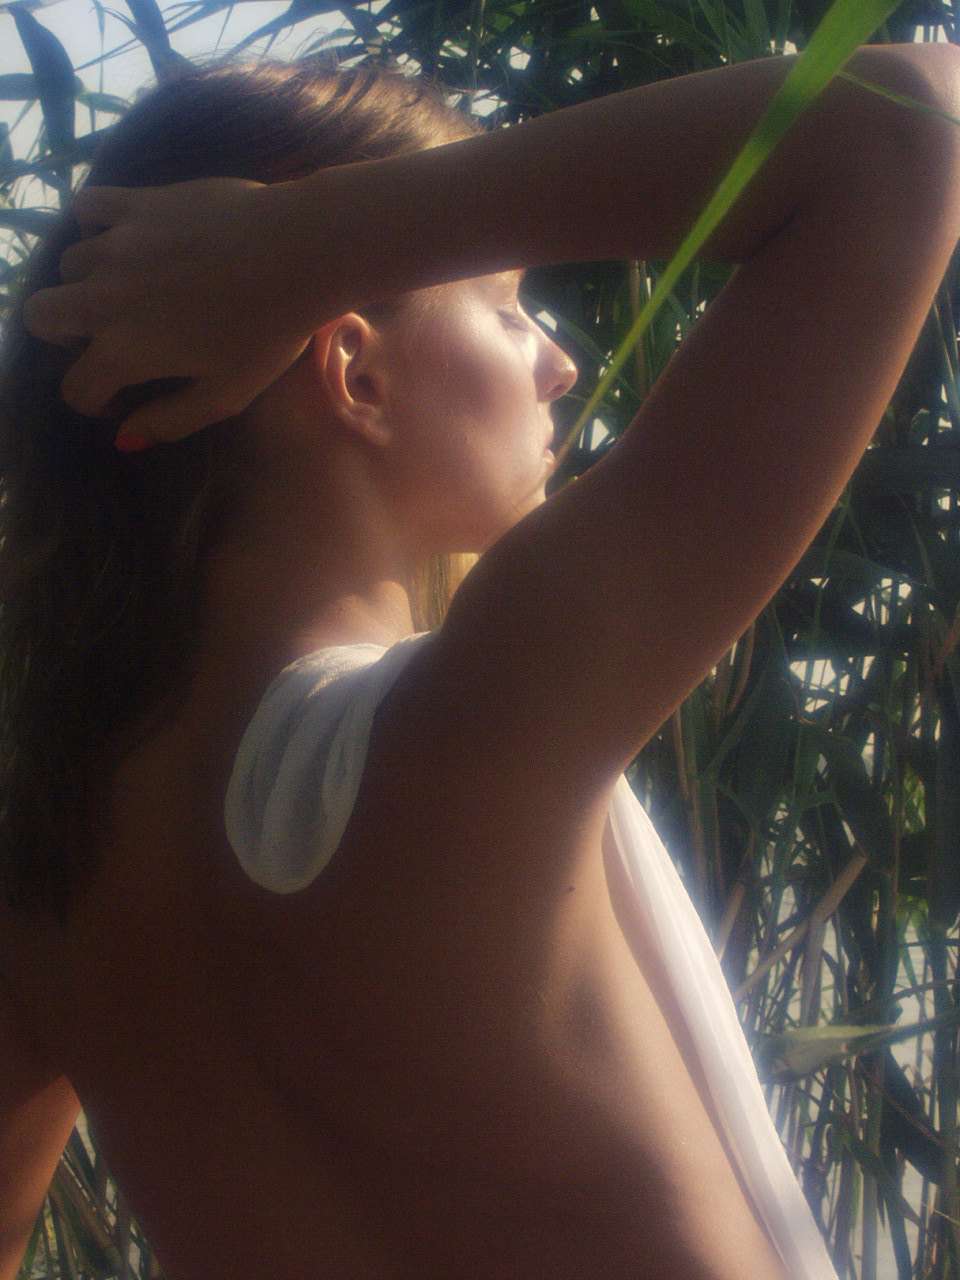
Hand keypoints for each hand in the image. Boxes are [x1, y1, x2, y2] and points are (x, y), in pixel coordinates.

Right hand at [22, 176, 322, 446]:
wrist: (298, 253)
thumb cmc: (268, 333)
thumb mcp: (226, 395)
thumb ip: (170, 421)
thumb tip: (124, 438)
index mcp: (124, 351)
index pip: (76, 388)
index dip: (97, 400)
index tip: (124, 396)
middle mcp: (104, 297)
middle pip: (41, 316)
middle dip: (65, 334)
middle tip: (109, 336)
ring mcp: (115, 245)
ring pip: (68, 265)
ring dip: (89, 282)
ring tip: (132, 289)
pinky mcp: (135, 203)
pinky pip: (87, 208)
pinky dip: (95, 225)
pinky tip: (126, 239)